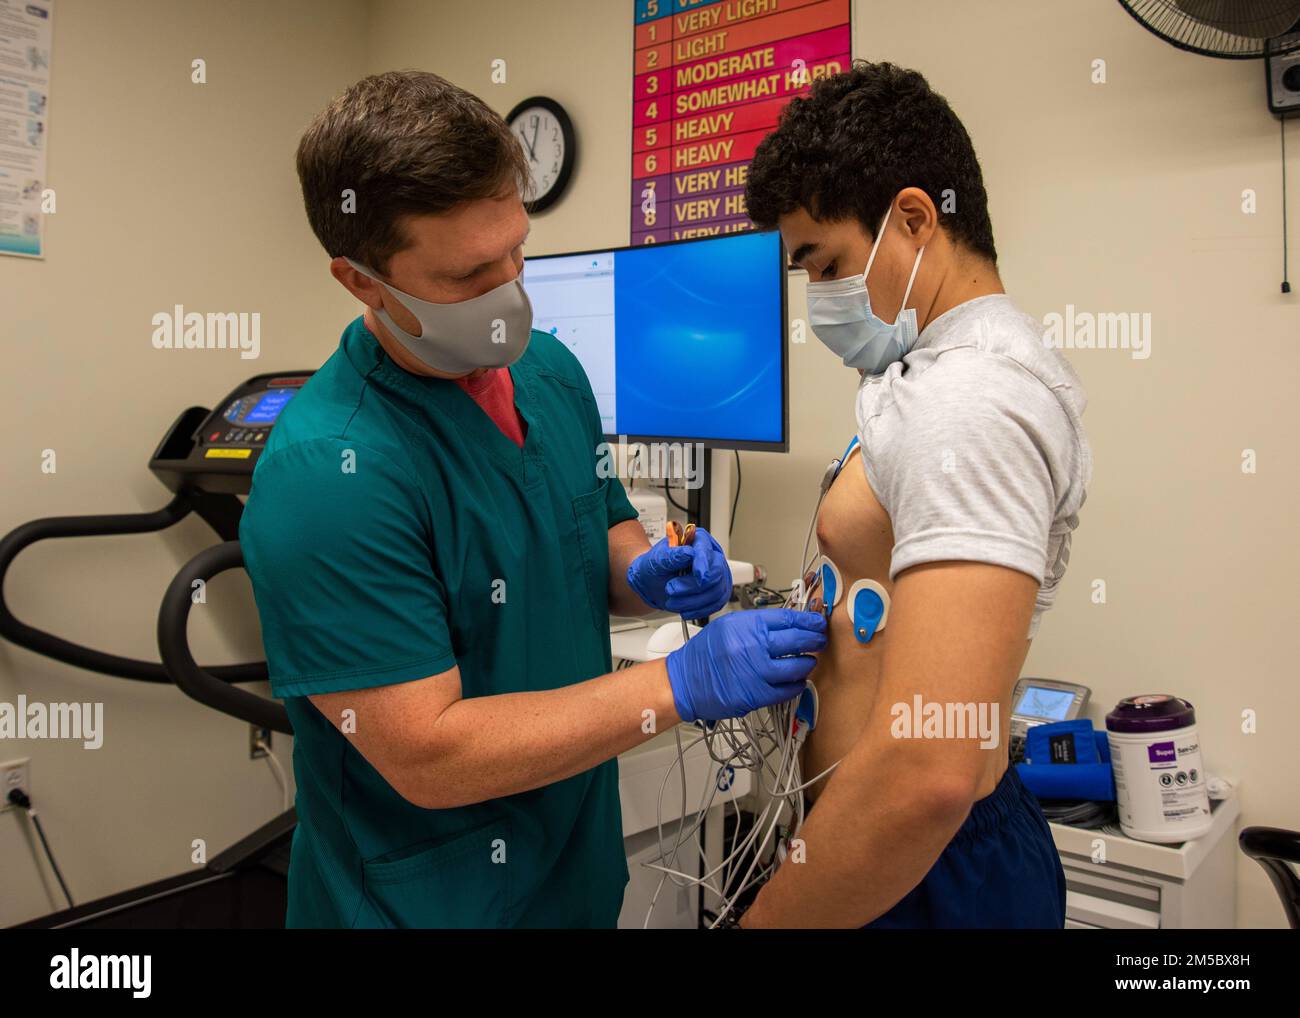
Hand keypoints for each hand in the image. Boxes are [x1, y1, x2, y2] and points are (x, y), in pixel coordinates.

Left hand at [626, 527, 731, 616]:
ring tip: (672, 602)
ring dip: (693, 601)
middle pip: (716, 572)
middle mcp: (712, 555)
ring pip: (716, 591)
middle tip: (671, 590)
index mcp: (698, 540)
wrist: (653, 583)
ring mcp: (718, 574)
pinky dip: (699, 610)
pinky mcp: (718, 591)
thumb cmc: (656, 567)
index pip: (706, 551)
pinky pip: (716, 603)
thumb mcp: (656, 560)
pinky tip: (685, 610)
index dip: (703, 564)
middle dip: (693, 586)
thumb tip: (688, 553)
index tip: (699, 577)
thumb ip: (671, 556)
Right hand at [665, 608, 826, 722]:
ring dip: (808, 664)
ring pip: (798, 667)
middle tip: (820, 641)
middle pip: (798, 640)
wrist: (686, 681)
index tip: (818, 623)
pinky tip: (796, 680)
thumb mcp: (729, 625)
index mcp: (746, 625)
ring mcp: (755, 672)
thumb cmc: (706, 653)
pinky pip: (788, 690)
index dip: (809, 620)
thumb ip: (758, 624)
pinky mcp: (756, 695)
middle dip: (816, 640)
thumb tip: (791, 623)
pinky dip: (796, 685)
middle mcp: (752, 647)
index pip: (789, 618)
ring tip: (808, 661)